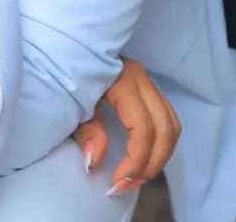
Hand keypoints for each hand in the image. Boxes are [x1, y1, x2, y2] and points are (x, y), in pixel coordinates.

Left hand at [72, 57, 180, 193]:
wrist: (64, 49)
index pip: (143, 128)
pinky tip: (144, 158)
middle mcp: (141, 78)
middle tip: (129, 185)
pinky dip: (161, 143)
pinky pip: (166, 118)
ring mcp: (147, 80)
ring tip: (137, 176)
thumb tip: (94, 162)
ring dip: (160, 156)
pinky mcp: (148, 86)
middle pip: (165, 129)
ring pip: (171, 125)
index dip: (135, 161)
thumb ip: (85, 133)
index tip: (117, 183)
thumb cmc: (65, 74)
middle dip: (151, 164)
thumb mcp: (69, 103)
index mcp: (123, 79)